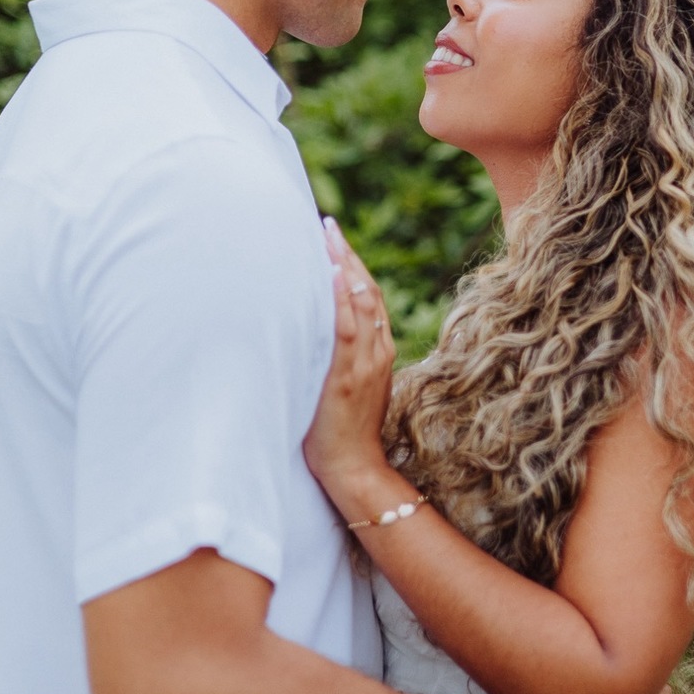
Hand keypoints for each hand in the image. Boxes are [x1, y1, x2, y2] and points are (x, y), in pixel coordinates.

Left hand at [303, 220, 395, 495]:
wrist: (353, 469)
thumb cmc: (342, 432)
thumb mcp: (349, 385)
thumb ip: (343, 357)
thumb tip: (315, 329)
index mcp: (379, 351)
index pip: (369, 296)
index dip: (353, 265)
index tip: (336, 239)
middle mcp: (377, 350)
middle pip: (366, 290)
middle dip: (347, 254)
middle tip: (327, 225)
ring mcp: (364, 362)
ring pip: (358, 302)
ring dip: (342, 264)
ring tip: (325, 236)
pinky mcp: (347, 376)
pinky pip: (346, 329)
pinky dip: (339, 298)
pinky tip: (328, 273)